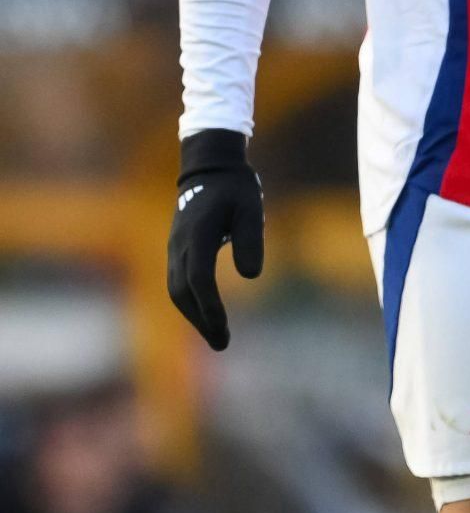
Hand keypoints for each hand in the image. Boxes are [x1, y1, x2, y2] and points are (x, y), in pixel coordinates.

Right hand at [167, 129, 263, 350]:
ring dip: (194, 316)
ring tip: (217, 336)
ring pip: (176, 290)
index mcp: (198, 235)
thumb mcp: (251, 208)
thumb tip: (251, 276)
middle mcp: (180, 245)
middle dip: (201, 320)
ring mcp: (174, 248)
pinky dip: (191, 303)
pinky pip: (178, 283)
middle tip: (222, 343)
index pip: (199, 278)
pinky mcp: (177, 251)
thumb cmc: (235, 188)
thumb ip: (250, 240)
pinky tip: (207, 316)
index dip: (210, 306)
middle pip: (182, 292)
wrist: (209, 169)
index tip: (223, 327)